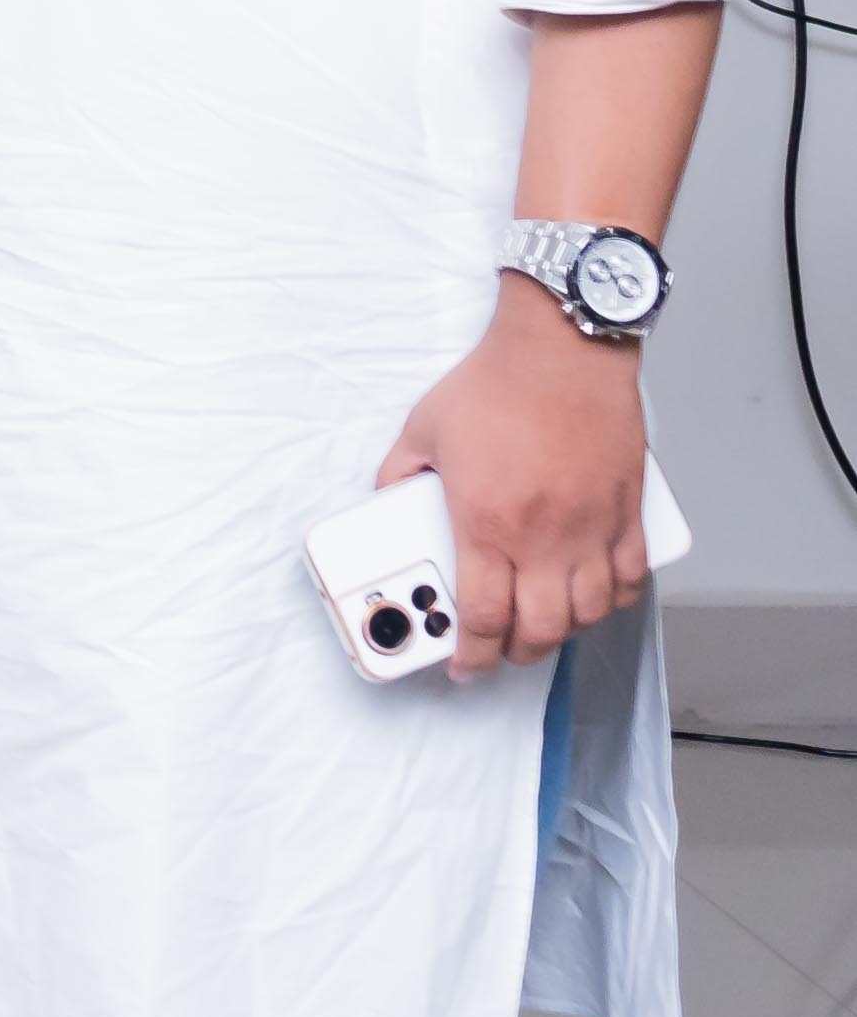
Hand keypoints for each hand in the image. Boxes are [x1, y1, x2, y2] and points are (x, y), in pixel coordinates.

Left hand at [382, 284, 653, 679]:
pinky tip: (593, 597)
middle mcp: (543, 536)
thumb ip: (400, 475)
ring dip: (565, 632)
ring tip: (542, 627)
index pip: (482, 616)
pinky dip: (612, 600)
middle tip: (500, 651)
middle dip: (517, 653)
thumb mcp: (422, 429)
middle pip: (541, 630)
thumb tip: (389, 503)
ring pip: (590, 614)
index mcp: (486, 522)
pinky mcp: (628, 514)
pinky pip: (628, 579)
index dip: (471, 655)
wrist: (561, 350)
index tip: (463, 667)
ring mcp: (591, 528)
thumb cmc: (497, 385)